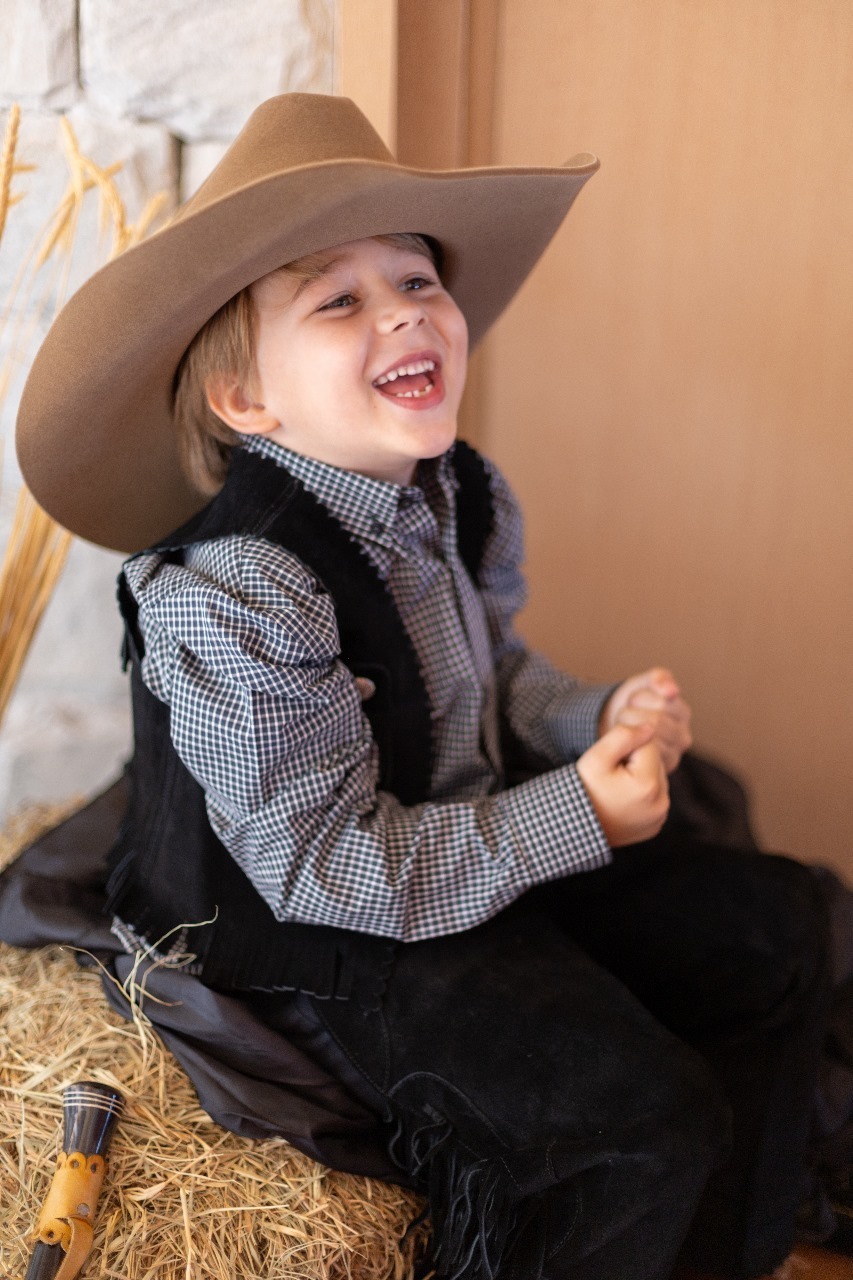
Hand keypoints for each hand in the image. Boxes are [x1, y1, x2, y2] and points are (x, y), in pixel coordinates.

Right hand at [577, 722, 669, 846]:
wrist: (573, 825)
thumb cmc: (582, 789)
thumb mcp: (597, 757)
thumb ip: (624, 735)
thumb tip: (650, 728)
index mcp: (648, 785)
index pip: (649, 744)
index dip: (626, 747)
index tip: (610, 763)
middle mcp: (661, 804)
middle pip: (655, 762)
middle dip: (635, 761)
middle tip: (610, 776)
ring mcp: (659, 817)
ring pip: (656, 778)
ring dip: (639, 776)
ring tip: (614, 788)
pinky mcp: (655, 824)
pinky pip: (654, 797)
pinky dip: (641, 794)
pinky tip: (621, 799)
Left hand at [600, 667, 691, 773]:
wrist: (613, 726)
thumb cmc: (632, 704)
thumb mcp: (643, 683)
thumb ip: (658, 679)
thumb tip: (672, 690)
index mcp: (682, 713)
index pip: (663, 703)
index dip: (639, 699)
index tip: (632, 700)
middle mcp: (683, 737)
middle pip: (656, 722)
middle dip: (632, 714)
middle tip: (624, 715)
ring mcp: (672, 756)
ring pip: (648, 740)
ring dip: (628, 731)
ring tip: (625, 729)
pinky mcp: (658, 771)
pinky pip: (642, 757)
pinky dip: (629, 748)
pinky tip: (626, 743)